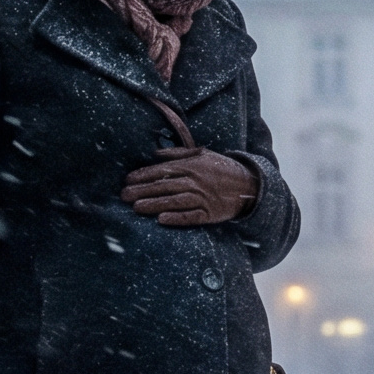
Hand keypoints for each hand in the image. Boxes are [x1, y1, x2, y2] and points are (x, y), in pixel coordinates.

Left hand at [121, 146, 258, 227]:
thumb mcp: (202, 154)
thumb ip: (177, 154)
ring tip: (136, 208)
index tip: (128, 180)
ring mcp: (203, 198)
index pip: (163, 170)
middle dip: (143, 190)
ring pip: (175, 201)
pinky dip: (177, 218)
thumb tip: (154, 153)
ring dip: (155, 204)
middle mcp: (196, 181)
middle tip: (124, 196)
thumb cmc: (221, 169)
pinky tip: (162, 220)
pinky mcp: (210, 213)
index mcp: (192, 165)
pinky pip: (192, 216)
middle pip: (165, 186)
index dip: (144, 175)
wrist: (249, 185)